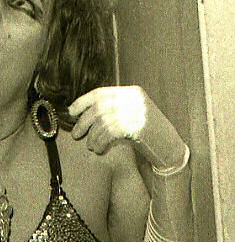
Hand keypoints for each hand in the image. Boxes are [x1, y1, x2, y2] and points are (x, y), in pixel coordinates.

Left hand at [69, 86, 185, 169]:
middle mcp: (134, 99)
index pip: (100, 93)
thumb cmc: (147, 133)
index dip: (82, 102)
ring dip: (92, 136)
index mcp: (132, 92)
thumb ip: (113, 108)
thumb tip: (83, 112)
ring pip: (102, 122)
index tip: (71, 112)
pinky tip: (99, 149)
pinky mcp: (137, 127)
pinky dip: (100, 142)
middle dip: (83, 122)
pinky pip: (109, 133)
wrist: (170, 147)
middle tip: (76, 134)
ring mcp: (137, 112)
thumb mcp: (132, 114)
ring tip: (91, 145)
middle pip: (98, 108)